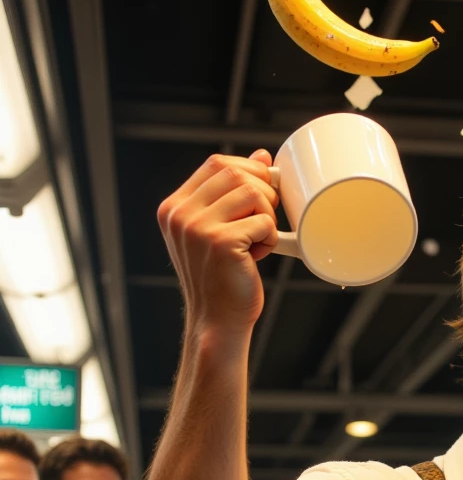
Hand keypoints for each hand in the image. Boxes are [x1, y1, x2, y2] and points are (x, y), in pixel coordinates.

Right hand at [157, 150, 279, 335]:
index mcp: (174, 207)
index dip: (247, 170)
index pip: (216, 163)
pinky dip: (270, 238)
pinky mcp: (221, 243)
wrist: (217, 322)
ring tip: (257, 240)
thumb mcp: (221, 229)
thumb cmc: (222, 278)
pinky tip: (257, 256)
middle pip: (235, 172)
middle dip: (261, 191)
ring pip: (252, 193)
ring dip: (266, 216)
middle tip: (263, 219)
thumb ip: (233, 194)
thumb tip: (261, 157)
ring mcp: (198, 227)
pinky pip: (263, 221)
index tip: (260, 191)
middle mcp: (181, 214)